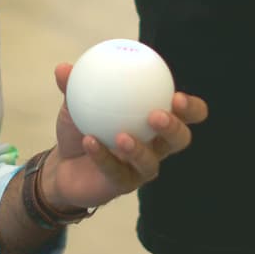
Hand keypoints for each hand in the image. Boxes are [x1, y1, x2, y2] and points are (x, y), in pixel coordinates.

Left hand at [40, 63, 207, 214]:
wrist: (64, 163)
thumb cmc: (83, 125)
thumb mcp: (76, 103)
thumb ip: (75, 86)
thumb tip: (63, 68)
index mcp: (156, 120)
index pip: (186, 114)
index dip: (191, 108)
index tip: (177, 96)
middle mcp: (156, 146)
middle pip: (180, 140)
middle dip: (174, 128)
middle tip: (156, 116)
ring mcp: (141, 169)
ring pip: (151, 163)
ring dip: (139, 149)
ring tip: (122, 136)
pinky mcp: (122, 185)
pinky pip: (116, 172)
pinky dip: (102, 156)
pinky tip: (90, 142)